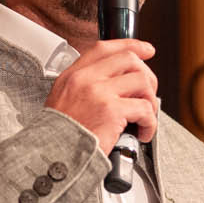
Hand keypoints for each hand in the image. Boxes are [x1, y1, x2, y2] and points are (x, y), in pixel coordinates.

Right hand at [44, 39, 159, 154]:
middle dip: (147, 75)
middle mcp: (85, 79)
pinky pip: (145, 109)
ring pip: (142, 81)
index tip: (146, 50)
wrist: (53, 156)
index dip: (130, 46)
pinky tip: (143, 132)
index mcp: (73, 75)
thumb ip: (84, 87)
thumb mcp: (63, 100)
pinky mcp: (112, 111)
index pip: (105, 48)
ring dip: (150, 100)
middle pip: (129, 59)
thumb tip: (116, 83)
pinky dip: (150, 123)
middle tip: (148, 94)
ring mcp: (99, 93)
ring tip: (145, 116)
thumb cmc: (60, 135)